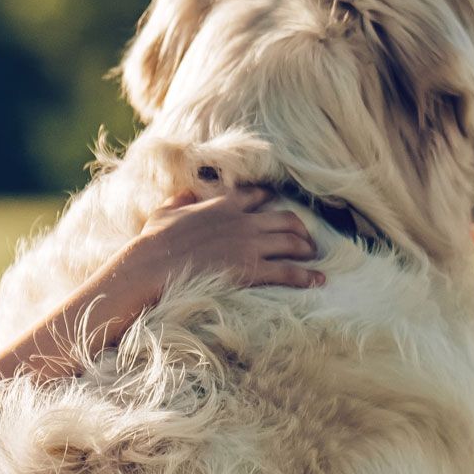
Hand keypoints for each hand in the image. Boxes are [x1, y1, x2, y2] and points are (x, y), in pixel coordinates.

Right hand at [93, 181, 322, 334]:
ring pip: (293, 242)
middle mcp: (243, 221)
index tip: (276, 204)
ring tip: (313, 255)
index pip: (256, 196)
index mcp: (223, 204)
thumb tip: (185, 193)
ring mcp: (250, 245)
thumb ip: (181, 200)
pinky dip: (307, 275)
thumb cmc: (155, 241)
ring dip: (307, 248)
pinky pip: (289, 271)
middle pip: (285, 219)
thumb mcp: (166, 211)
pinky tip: (318, 280)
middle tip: (305, 237)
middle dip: (299, 228)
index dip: (270, 199)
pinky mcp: (253, 269)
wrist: (155, 265)